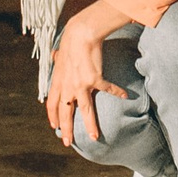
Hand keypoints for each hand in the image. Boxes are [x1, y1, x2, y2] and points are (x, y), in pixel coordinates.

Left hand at [44, 12, 128, 146]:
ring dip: (90, 125)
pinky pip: (108, 89)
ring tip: (95, 136)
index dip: (53, 116)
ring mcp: (81, 85)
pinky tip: (125, 96)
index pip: (52, 104)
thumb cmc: (70, 43)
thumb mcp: (59, 55)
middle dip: (66, 129)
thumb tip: (54, 57)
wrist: (81, 35)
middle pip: (66, 112)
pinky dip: (117, 92)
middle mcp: (68, 87)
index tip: (55, 127)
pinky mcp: (95, 79)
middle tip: (67, 142)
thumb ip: (57, 61)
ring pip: (85, 110)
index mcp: (58, 82)